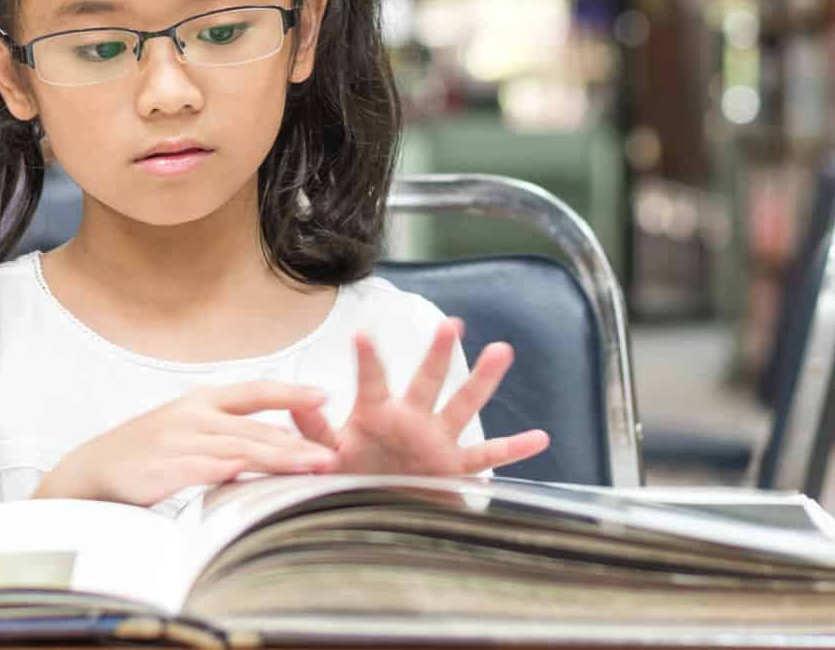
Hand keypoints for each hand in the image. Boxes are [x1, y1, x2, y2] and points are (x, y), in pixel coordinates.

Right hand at [33, 381, 338, 505]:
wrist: (92, 472)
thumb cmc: (145, 455)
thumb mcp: (185, 430)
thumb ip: (224, 432)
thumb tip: (269, 441)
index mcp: (200, 401)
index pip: (253, 391)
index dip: (289, 393)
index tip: (325, 395)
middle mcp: (193, 414)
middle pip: (255, 427)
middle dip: (298, 441)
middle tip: (334, 453)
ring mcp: (179, 439)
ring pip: (240, 449)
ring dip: (280, 460)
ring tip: (313, 469)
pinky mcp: (165, 466)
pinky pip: (207, 469)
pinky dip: (234, 473)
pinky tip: (257, 479)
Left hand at [291, 320, 548, 476]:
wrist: (372, 509)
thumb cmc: (347, 475)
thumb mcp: (326, 455)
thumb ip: (312, 429)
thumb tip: (294, 402)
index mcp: (375, 413)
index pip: (371, 382)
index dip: (366, 361)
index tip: (362, 334)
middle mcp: (410, 420)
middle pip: (426, 382)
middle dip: (438, 355)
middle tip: (451, 324)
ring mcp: (436, 441)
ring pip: (462, 406)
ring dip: (482, 381)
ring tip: (502, 350)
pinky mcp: (453, 467)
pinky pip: (486, 458)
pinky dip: (513, 450)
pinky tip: (540, 437)